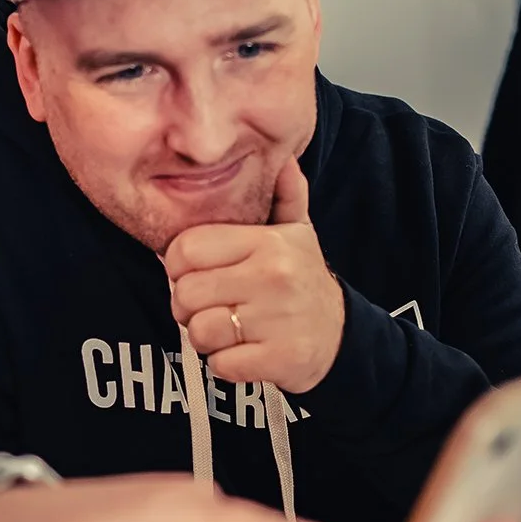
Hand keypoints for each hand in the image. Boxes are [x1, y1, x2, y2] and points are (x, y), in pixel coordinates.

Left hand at [165, 159, 345, 392]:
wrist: (343, 339)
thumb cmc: (304, 282)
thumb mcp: (298, 234)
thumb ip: (285, 194)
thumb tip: (283, 156)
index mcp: (267, 242)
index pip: (185, 249)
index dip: (177, 266)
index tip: (194, 274)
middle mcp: (272, 276)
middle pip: (185, 293)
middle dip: (187, 307)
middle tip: (209, 308)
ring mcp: (276, 320)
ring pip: (199, 332)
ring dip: (205, 339)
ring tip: (228, 330)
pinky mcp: (278, 359)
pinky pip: (220, 365)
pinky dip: (224, 365)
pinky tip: (244, 352)